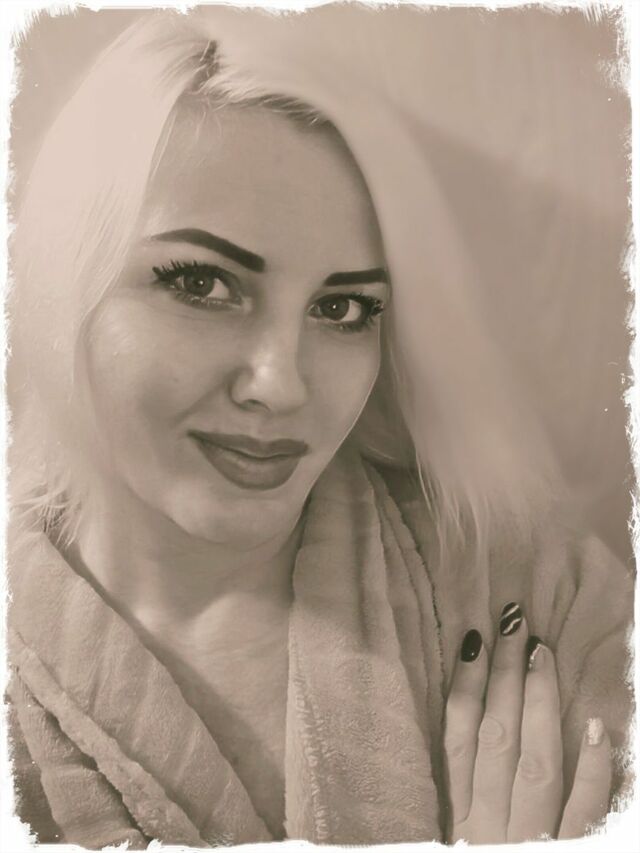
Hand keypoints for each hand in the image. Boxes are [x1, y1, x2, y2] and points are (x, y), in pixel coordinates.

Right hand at [444, 603, 611, 842]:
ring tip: (543, 652)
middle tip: (513, 621)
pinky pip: (581, 814)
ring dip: (539, 704)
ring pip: (533, 760)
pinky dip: (593, 773)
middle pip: (495, 736)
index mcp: (460, 819)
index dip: (465, 685)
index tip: (474, 639)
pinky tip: (601, 729)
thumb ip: (460, 794)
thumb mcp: (453, 845)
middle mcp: (490, 824)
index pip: (458, 737)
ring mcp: (529, 841)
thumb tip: (463, 729)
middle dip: (504, 676)